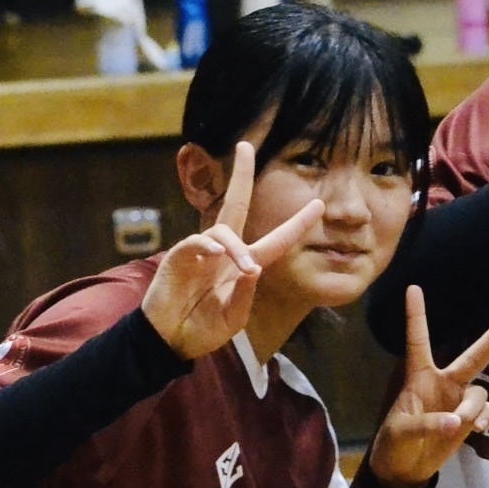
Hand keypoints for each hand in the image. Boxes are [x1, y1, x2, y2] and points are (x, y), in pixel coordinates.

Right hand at [139, 143, 323, 358]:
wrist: (170, 342)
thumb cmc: (202, 329)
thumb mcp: (234, 318)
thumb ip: (247, 295)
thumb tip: (255, 266)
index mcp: (243, 266)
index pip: (276, 240)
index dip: (297, 223)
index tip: (318, 204)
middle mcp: (224, 252)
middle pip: (235, 204)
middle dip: (241, 175)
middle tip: (246, 146)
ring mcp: (201, 252)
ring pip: (222, 230)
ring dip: (237, 248)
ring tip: (247, 268)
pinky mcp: (179, 257)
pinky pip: (196, 242)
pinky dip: (208, 245)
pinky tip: (217, 254)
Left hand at [366, 286, 488, 487]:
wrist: (403, 471)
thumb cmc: (394, 444)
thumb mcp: (401, 432)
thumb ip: (428, 424)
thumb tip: (457, 423)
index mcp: (419, 377)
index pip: (418, 340)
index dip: (416, 315)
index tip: (413, 287)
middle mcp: (443, 383)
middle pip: (472, 357)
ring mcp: (458, 401)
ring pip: (481, 393)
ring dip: (474, 409)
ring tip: (462, 427)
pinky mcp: (468, 421)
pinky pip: (488, 412)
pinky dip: (485, 420)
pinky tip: (477, 431)